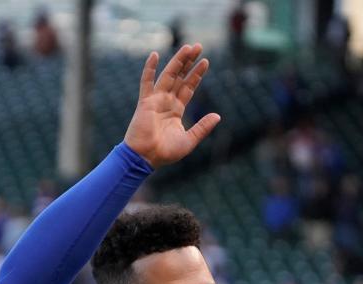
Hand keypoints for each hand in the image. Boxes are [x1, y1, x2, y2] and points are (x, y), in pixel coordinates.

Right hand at [124, 44, 220, 167]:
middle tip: (198, 46)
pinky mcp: (145, 102)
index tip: (205, 61)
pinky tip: (154, 54)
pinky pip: (146, 82)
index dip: (197, 75)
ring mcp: (156, 100)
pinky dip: (149, 69)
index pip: (188, 87)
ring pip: (168, 75)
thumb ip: (202, 127)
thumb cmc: (165, 153)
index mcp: (176, 110)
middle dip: (189, 62)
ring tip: (188, 47)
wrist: (145, 158)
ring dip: (178, 61)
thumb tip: (217, 116)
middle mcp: (166, 102)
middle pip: (180, 77)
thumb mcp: (189, 140)